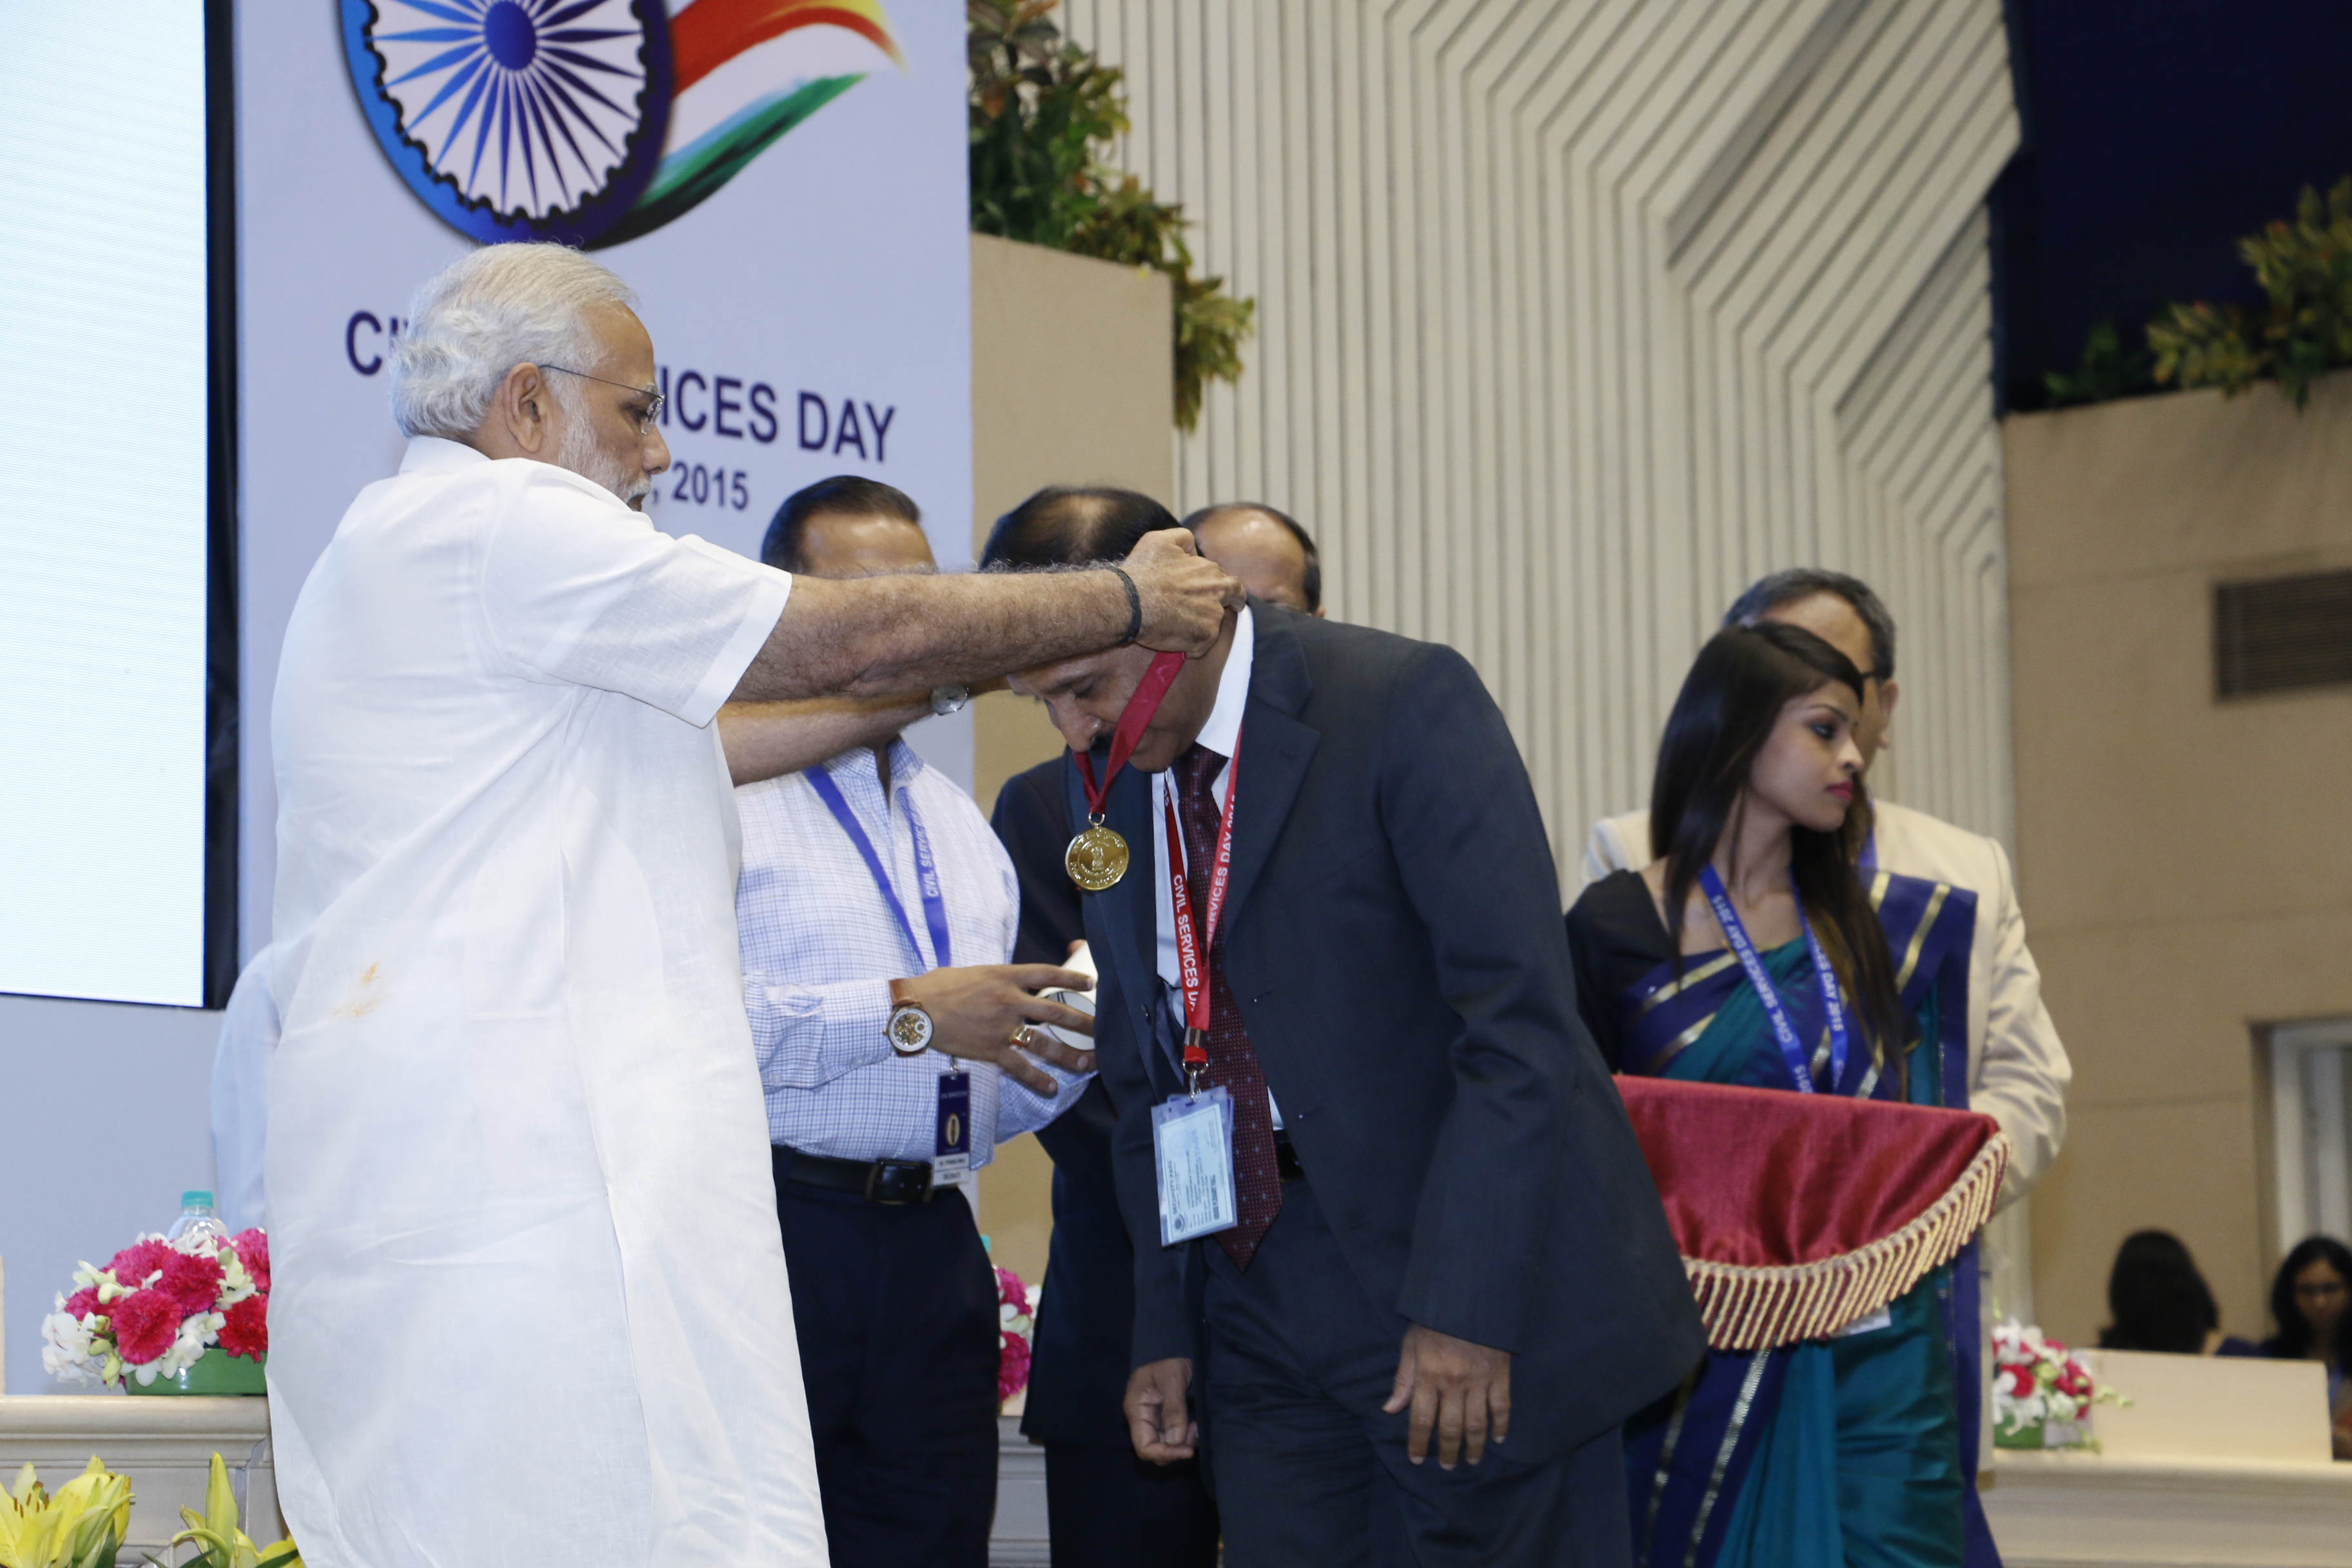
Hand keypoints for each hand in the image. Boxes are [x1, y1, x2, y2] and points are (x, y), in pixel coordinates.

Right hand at [893, 965, 1093, 1093]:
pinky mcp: (991, 1049)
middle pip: (1056, 1012)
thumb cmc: (938, 987)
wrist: (915, 1009)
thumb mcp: (973, 972)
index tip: (1090, 985)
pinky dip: (1038, 1079)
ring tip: (1088, 1063)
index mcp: (1005, 976)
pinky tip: (1052, 1088)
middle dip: (1082, 1022)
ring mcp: (1002, 1026)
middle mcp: (1009, 1000)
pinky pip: (1020, 1067)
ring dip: (1069, 1054)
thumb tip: (1007, 981)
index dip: (1072, 980)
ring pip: (1044, 1043)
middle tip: (1102, 1029)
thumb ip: (996, 978)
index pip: (1047, 975)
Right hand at [1124, 529, 1244, 654]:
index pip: (1226, 578)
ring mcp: (1213, 615)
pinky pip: (1203, 644)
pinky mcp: (1205, 637)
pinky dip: (1192, 645)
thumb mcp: (1161, 540)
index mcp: (1209, 570)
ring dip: (1203, 624)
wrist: (1130, 601)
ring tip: (1181, 626)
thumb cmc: (1142, 571)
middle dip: (1235, 601)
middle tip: (1234, 607)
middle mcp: (1217, 591)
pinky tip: (1175, 640)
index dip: (1223, 583)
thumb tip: (1195, 551)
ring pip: (1215, 622)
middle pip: (1234, 597)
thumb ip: (1184, 539)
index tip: (1222, 590)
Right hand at [1125, 1358, 1197, 1461]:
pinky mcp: (1165, 1419)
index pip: (1144, 1447)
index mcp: (1137, 1410)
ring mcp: (1153, 1420)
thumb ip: (1173, 1409)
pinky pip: (1173, 1437)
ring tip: (1197, 1426)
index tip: (1188, 1451)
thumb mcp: (1172, 1379)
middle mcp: (1143, 1420)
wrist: (1175, 1347)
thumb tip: (1175, 1440)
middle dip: (1176, 1448)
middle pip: (1155, 1450)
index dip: (1165, 1454)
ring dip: (1183, 1443)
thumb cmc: (1169, 1359)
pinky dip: (1185, 1437)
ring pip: (1166, 1446)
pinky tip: (1195, 1425)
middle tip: (1195, 1432)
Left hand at [1383, 1324, 1510, 1468]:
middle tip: (1448, 1468)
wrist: (1469, 1297)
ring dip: (1474, 1446)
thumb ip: (1403, 1379)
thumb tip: (1391, 1410)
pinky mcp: (1500, 1375)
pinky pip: (1502, 1407)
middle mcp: (1453, 1383)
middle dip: (1448, 1451)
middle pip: (1451, 1427)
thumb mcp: (1411, 1345)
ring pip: (1477, 1424)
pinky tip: (1499, 1439)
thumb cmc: (1434, 1320)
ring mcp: (1479, 1381)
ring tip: (1471, 1460)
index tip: (1417, 1460)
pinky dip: (1501, 1425)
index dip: (1419, 1443)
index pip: (1422, 1419)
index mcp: (1428, 1375)